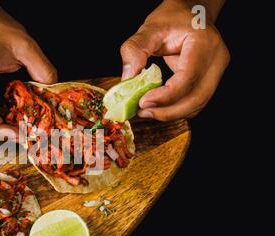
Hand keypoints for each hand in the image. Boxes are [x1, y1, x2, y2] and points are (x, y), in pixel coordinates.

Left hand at [120, 0, 229, 120]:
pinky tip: (158, 107)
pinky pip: (194, 102)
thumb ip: (135, 50)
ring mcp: (216, 72)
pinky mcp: (209, 81)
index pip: (187, 78)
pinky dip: (176, 109)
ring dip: (170, 113)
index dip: (165, 96)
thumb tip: (127, 78)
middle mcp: (216, 60)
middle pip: (197, 98)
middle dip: (167, 111)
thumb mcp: (150, 27)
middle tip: (142, 112)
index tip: (143, 102)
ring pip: (197, 105)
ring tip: (146, 111)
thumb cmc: (174, 17)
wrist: (192, 13)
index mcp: (204, 43)